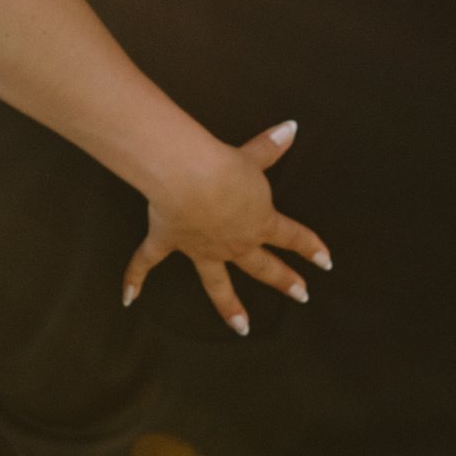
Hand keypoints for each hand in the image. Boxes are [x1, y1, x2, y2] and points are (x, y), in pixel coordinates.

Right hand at [120, 119, 332, 336]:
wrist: (190, 178)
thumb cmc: (224, 167)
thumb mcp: (252, 156)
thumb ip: (269, 147)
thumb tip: (290, 129)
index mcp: (258, 222)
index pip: (292, 237)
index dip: (311, 248)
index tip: (326, 262)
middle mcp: (234, 242)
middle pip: (264, 268)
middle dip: (284, 281)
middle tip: (301, 296)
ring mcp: (202, 249)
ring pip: (218, 284)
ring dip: (230, 306)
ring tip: (241, 327)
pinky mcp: (169, 243)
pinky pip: (148, 264)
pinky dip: (135, 278)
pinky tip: (129, 297)